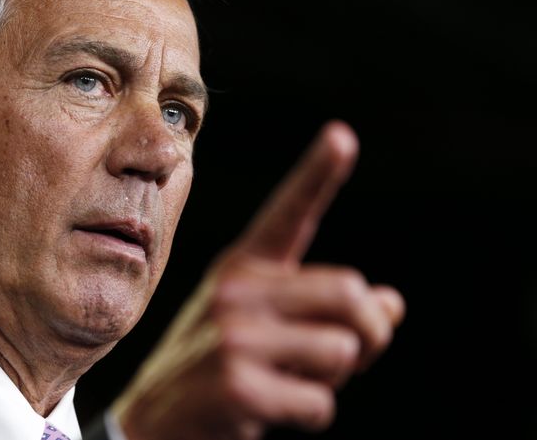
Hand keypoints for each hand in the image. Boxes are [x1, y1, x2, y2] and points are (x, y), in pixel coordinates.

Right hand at [111, 121, 405, 439]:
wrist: (153, 423)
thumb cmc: (216, 372)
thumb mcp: (265, 332)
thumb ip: (326, 313)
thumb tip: (392, 304)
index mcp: (240, 270)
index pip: (286, 215)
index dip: (318, 174)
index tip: (343, 134)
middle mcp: (234, 292)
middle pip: (349, 292)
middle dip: (370, 332)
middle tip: (354, 354)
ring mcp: (232, 337)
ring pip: (342, 350)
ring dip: (333, 379)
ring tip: (289, 383)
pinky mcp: (236, 385)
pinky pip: (321, 402)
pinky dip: (310, 415)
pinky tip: (269, 412)